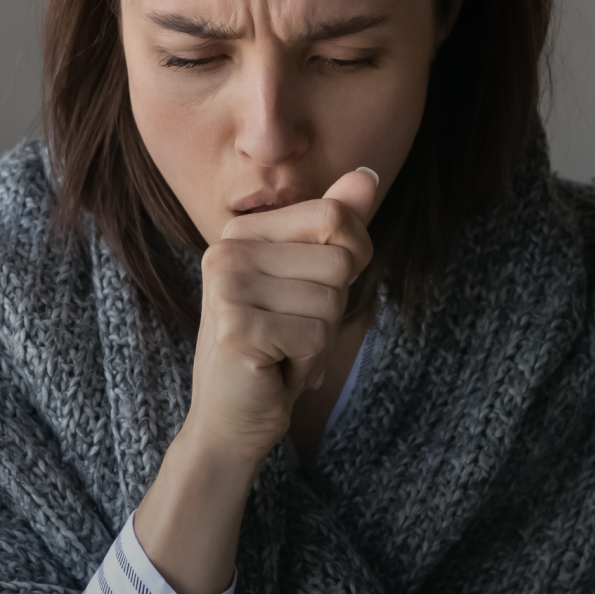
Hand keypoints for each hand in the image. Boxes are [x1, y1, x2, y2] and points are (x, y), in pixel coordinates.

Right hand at [184, 166, 381, 452]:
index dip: (350, 260)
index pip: (334, 217)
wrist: (231, 420)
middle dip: (332, 306)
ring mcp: (227, 289)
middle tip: (292, 330)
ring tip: (283, 350)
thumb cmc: (275, 349)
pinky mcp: (237, 329)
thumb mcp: (310, 280)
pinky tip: (275, 368)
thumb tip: (367, 173)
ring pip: (331, 300)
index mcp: (242, 231)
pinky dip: (308, 361)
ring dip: (320, 338)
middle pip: (338, 259)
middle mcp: (227, 251)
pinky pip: (316, 334)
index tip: (313, 292)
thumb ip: (336, 227)